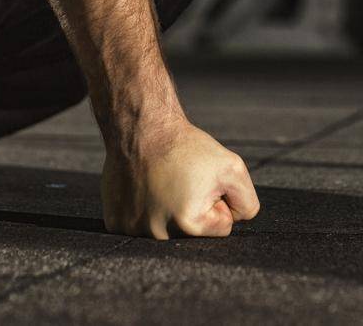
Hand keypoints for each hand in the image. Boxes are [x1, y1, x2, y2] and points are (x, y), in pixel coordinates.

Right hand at [101, 119, 259, 238]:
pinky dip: (145, 209)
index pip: (222, 226)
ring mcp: (132, 230)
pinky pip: (141, 225)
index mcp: (188, 225)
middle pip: (193, 233)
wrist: (141, 127)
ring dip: (169, 209)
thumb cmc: (187, 147)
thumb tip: (235, 223)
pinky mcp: (115, 223)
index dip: (218, 200)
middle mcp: (157, 235)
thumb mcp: (233, 168)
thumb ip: (247, 203)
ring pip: (167, 229)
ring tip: (161, 182)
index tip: (201, 181)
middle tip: (181, 181)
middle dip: (194, 208)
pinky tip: (143, 188)